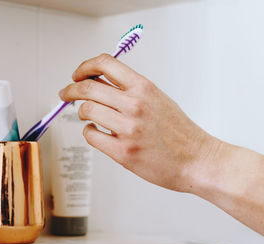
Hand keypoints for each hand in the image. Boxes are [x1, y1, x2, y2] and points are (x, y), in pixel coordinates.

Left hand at [60, 54, 221, 192]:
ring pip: (86, 110)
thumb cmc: (179, 132)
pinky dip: (89, 132)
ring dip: (81, 112)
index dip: (84, 67)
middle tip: (65, 94)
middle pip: (87, 88)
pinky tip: (96, 132)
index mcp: (144, 88)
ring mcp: (128, 129)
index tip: (77, 74)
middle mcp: (135, 105)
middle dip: (70, 90)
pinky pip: (91, 135)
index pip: (104, 63)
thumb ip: (129, 91)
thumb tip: (98, 83)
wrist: (197, 159)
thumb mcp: (157, 100)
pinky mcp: (123, 152)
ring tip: (86, 116)